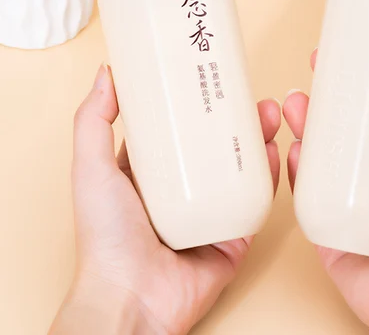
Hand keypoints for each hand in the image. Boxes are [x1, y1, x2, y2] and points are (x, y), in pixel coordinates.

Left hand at [51, 65, 280, 334]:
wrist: (132, 298)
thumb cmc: (105, 239)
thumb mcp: (91, 169)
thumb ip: (93, 122)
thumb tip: (105, 74)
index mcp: (151, 175)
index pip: (179, 131)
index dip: (198, 104)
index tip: (213, 79)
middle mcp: (183, 191)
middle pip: (217, 145)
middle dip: (238, 118)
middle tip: (251, 95)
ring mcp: (210, 211)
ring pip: (241, 168)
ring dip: (258, 139)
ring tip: (268, 114)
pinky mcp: (232, 233)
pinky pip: (255, 201)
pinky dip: (268, 176)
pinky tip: (274, 151)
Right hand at [285, 52, 368, 334]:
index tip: (361, 61)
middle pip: (353, 135)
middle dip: (333, 103)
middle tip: (319, 73)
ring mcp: (358, 208)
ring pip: (327, 161)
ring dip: (309, 129)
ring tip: (298, 102)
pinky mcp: (334, 233)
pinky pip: (311, 198)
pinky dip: (298, 173)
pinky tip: (292, 149)